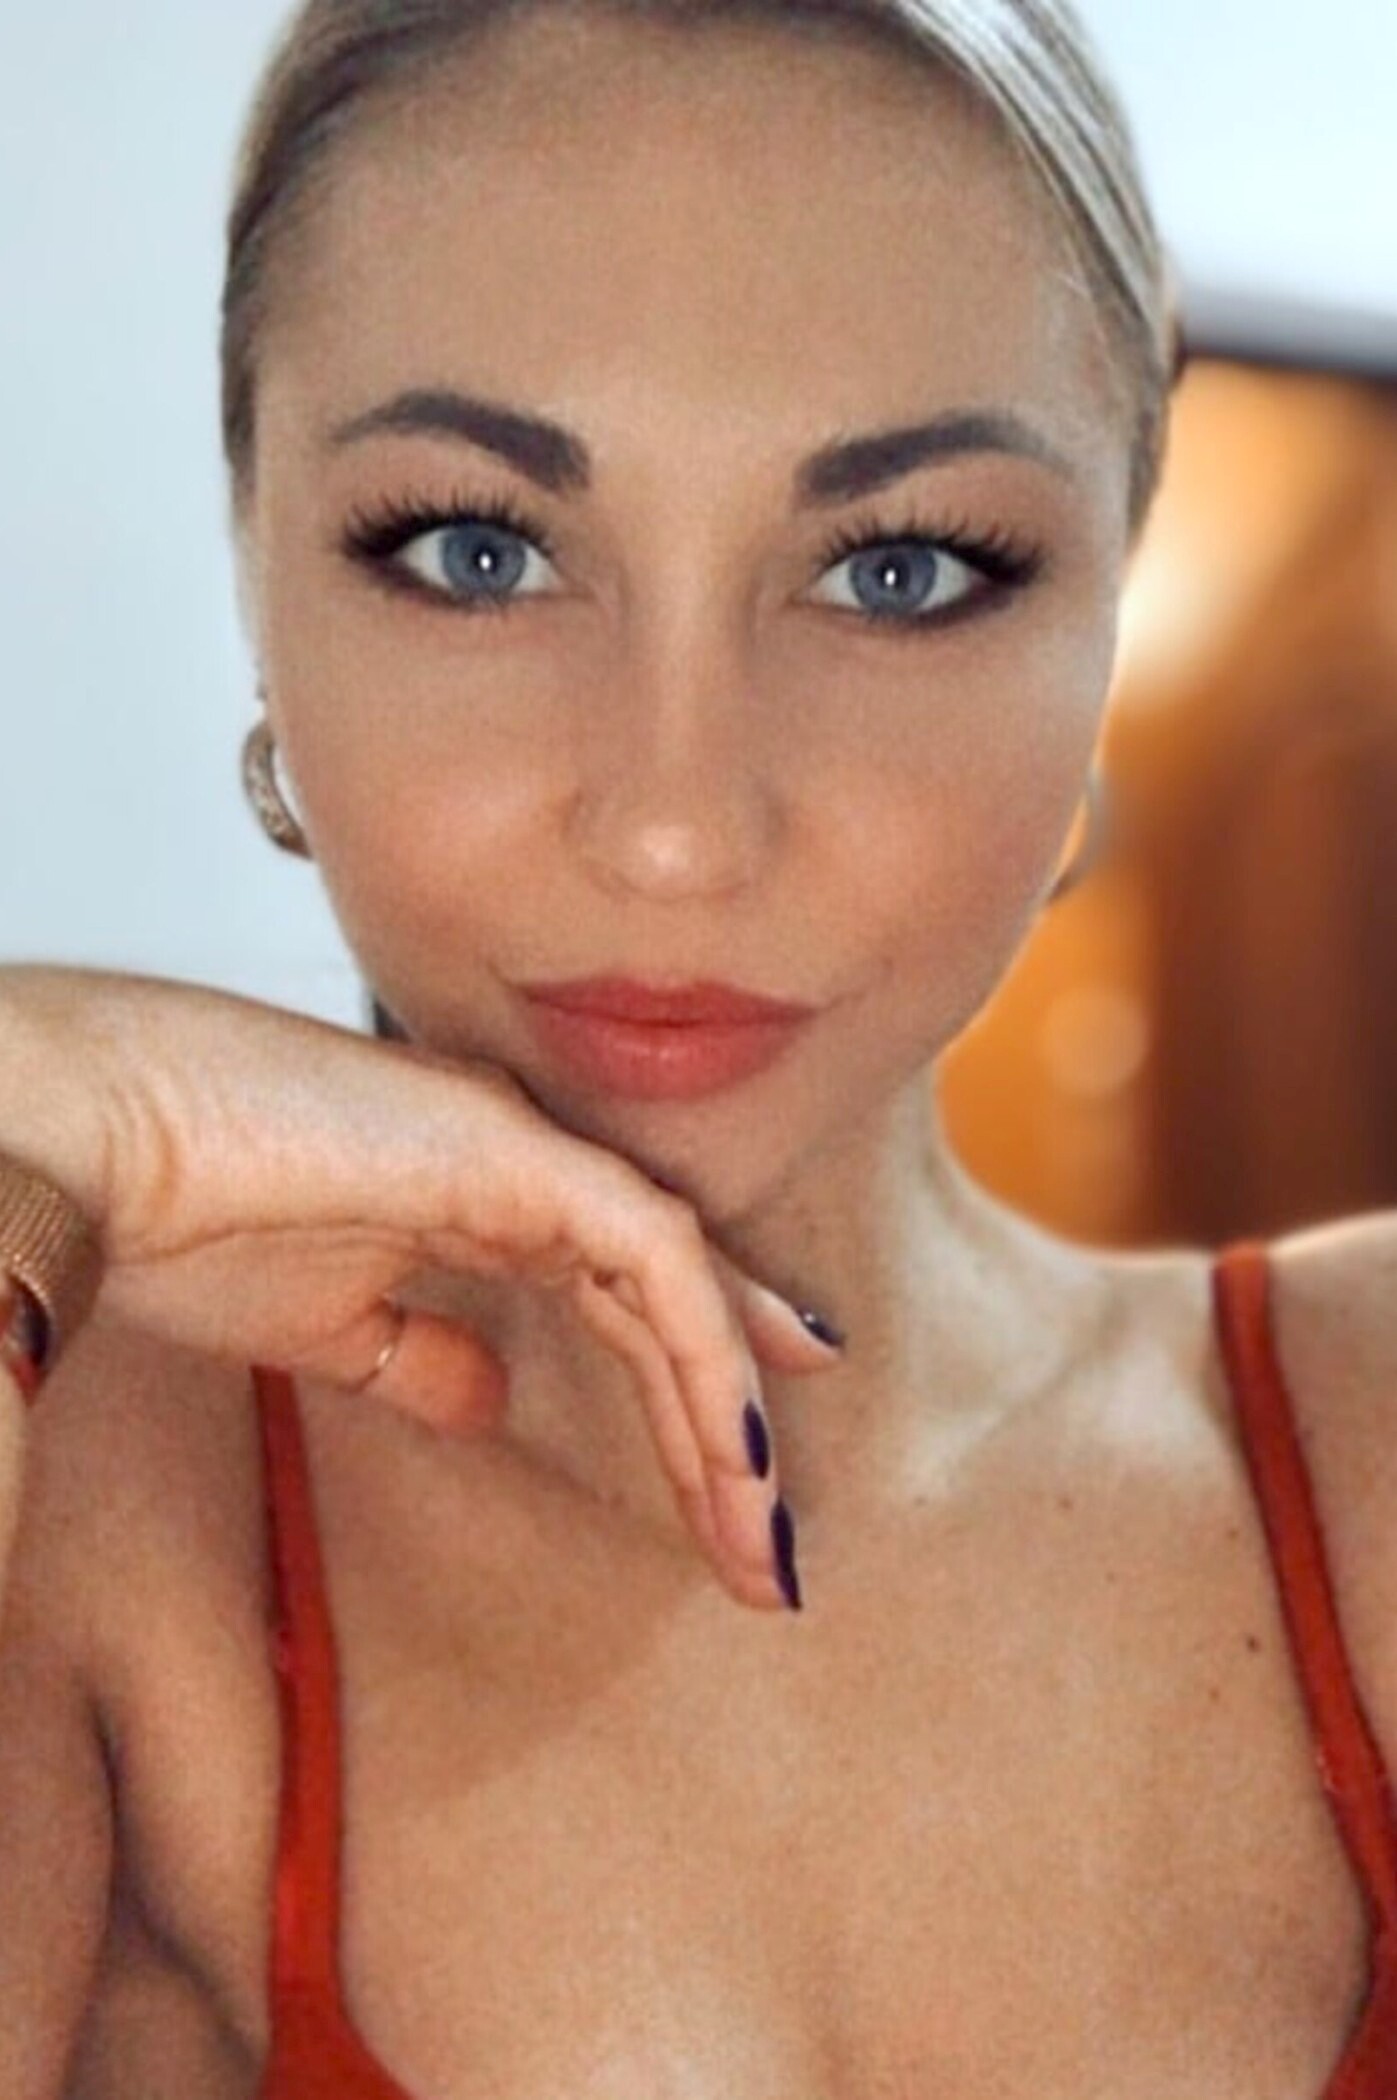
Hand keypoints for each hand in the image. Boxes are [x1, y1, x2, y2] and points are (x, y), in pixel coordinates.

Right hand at [0, 967, 839, 1609]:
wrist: (97, 1141)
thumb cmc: (182, 1218)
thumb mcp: (324, 1322)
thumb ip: (415, 1355)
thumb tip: (486, 1401)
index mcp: (482, 1197)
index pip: (626, 1294)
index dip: (696, 1382)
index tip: (744, 1479)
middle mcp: (524, 1166)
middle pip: (668, 1303)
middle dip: (726, 1432)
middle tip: (766, 1556)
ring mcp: (524, 1149)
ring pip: (679, 1284)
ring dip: (728, 1416)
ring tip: (761, 1535)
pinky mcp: (512, 1151)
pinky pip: (650, 1255)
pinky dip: (703, 1348)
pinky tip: (733, 1446)